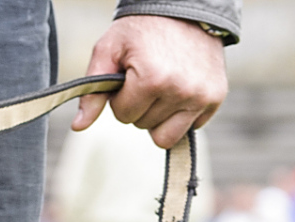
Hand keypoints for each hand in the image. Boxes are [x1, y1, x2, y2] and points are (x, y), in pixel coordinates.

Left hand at [72, 16, 227, 148]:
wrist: (184, 9)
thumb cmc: (141, 29)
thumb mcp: (109, 50)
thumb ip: (92, 90)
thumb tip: (78, 126)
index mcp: (152, 79)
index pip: (124, 116)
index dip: (121, 97)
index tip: (128, 76)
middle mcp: (181, 91)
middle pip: (144, 127)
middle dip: (140, 107)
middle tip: (145, 78)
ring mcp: (201, 97)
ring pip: (167, 136)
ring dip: (159, 117)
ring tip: (161, 88)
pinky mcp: (216, 98)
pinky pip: (191, 128)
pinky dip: (182, 114)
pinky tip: (179, 89)